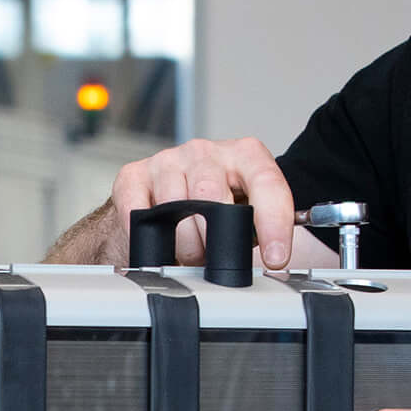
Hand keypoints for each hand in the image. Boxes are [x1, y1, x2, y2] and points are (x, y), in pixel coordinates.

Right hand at [109, 136, 297, 269]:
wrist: (167, 201)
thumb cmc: (214, 209)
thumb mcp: (247, 215)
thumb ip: (260, 229)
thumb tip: (274, 258)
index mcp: (245, 155)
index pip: (267, 183)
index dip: (273, 225)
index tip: (276, 258)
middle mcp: (206, 152)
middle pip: (213, 199)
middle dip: (216, 242)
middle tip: (214, 259)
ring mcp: (168, 160)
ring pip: (174, 210)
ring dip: (183, 245)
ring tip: (189, 252)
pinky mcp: (133, 176)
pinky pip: (138, 213)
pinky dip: (149, 239)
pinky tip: (161, 244)